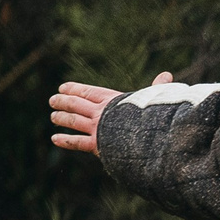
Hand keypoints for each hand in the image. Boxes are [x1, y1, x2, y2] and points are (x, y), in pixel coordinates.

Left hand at [49, 73, 171, 153]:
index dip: (75, 89)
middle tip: (52, 100)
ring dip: (61, 117)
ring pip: (73, 120)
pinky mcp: (97, 144)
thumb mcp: (155, 100)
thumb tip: (167, 75)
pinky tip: (55, 139)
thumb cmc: (155, 118)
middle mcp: (102, 112)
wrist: (152, 139)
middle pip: (76, 104)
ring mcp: (97, 128)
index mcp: (113, 100)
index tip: (63, 87)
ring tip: (53, 116)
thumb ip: (156, 88)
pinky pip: (77, 142)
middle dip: (63, 101)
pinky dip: (65, 140)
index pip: (89, 92)